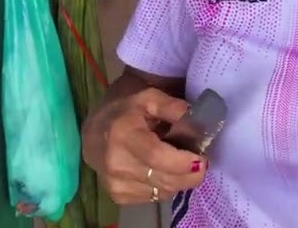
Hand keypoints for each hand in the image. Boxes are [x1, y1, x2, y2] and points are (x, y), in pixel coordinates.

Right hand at [81, 88, 207, 204]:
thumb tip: (196, 120)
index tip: (202, 159)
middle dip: (190, 174)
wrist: (95, 133)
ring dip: (180, 181)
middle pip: (163, 179)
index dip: (182, 162)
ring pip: (162, 191)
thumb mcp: (149, 98)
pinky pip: (154, 197)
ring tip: (183, 164)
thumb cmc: (126, 112)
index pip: (156, 156)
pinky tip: (166, 172)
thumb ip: (173, 107)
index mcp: (123, 134)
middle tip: (201, 163)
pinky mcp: (118, 197)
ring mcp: (116, 184)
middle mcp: (116, 163)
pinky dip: (167, 187)